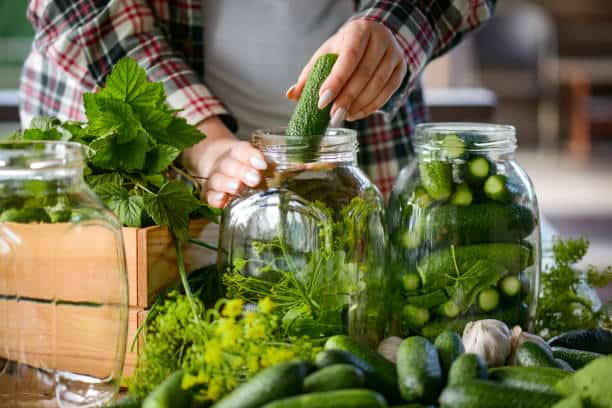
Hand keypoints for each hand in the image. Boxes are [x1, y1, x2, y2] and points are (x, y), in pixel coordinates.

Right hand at [181, 116, 266, 207]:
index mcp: (237, 153)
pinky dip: (214, 198)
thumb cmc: (244, 166)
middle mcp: (224, 164)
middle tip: (254, 179)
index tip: (263, 164)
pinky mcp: (210, 194)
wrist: (219, 165)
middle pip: (229, 164)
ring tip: (236, 187)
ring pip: (218, 179)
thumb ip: (272, 164)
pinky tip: (221, 199)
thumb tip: (294, 166)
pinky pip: (209, 196)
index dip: (251, 156)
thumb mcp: (256, 160)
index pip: (242, 150)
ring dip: (226, 183)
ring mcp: (216, 179)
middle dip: (241, 171)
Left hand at [287, 19, 406, 123]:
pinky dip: (371, 107)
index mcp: (358, 31)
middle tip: (332, 116)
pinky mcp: (401, 68)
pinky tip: (355, 114)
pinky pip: (388, 92)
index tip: (322, 101)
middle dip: (347, 98)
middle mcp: (380, 39)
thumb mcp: (326, 55)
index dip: (336, 81)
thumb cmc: (344, 48)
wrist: (373, 39)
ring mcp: (394, 54)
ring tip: (342, 117)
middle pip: (364, 73)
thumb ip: (309, 75)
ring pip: (378, 85)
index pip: (348, 58)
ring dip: (359, 105)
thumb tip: (291, 95)